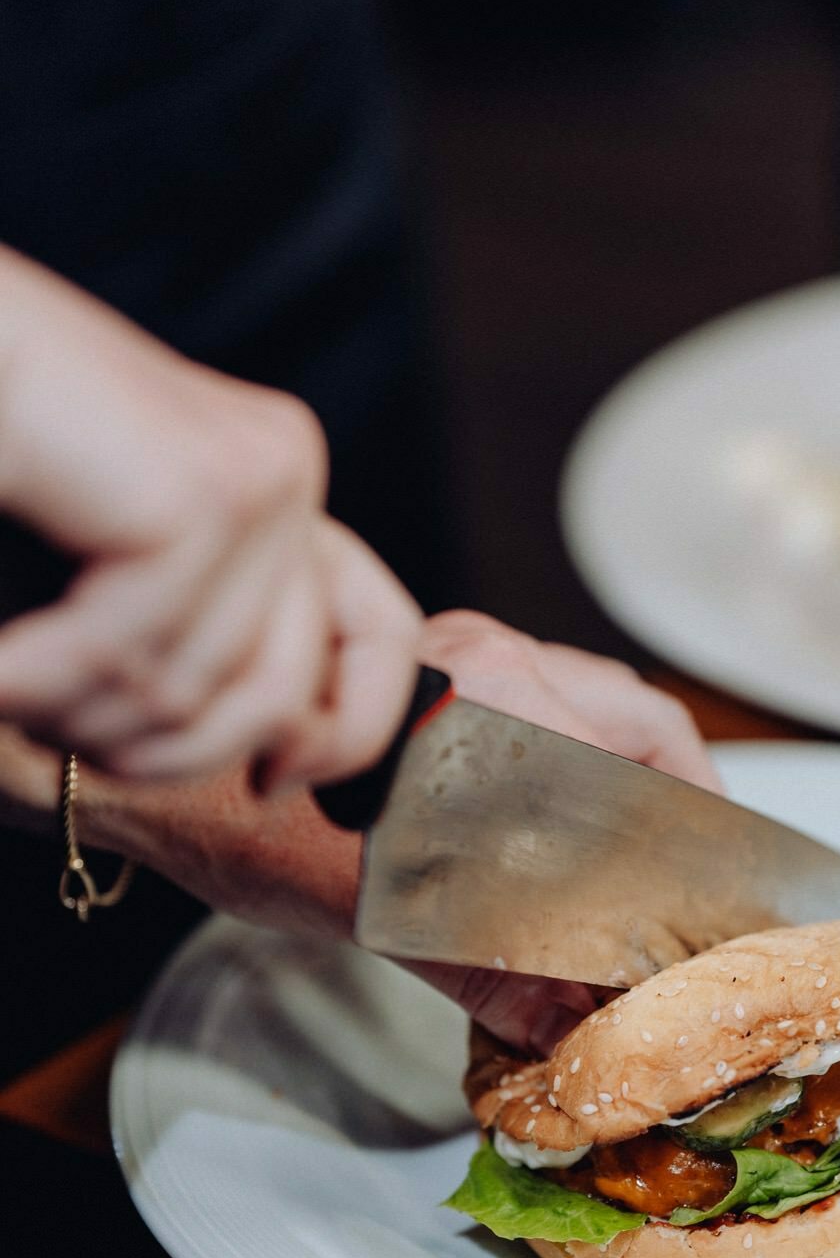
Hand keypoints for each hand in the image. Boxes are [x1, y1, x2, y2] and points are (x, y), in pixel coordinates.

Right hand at [0, 246, 421, 787]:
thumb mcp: (96, 592)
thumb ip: (184, 660)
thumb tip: (288, 768)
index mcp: (267, 490)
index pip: (384, 636)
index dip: (351, 738)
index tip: (272, 789)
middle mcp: (279, 468)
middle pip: (282, 695)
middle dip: (161, 753)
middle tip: (49, 728)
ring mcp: (252, 472)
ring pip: (195, 693)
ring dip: (73, 718)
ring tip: (4, 676)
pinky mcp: (200, 489)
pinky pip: (136, 657)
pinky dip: (38, 683)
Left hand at [6, 614, 720, 1057]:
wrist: (144, 761)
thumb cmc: (249, 817)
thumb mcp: (383, 908)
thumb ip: (494, 968)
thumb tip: (576, 1029)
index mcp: (502, 705)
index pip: (650, 759)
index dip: (700, 831)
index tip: (714, 899)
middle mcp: (493, 658)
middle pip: (637, 718)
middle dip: (677, 799)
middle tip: (690, 881)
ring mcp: (459, 652)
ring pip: (588, 706)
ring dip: (621, 781)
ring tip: (630, 866)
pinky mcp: (429, 668)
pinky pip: (534, 705)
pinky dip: (564, 767)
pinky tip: (553, 834)